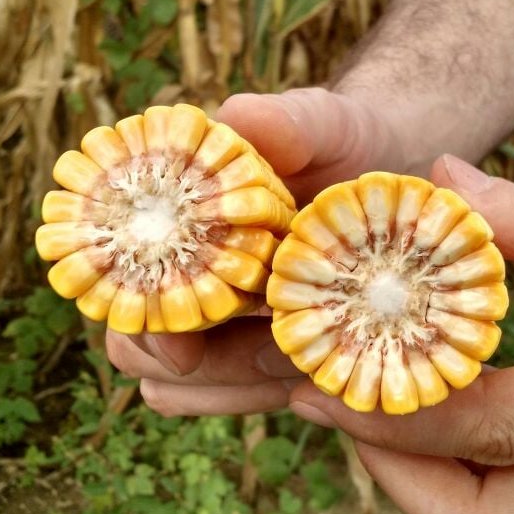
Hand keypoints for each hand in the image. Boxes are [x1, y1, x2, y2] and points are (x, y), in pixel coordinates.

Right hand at [106, 88, 404, 414]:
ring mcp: (215, 319)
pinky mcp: (256, 349)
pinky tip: (312, 380)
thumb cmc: (347, 143)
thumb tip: (238, 116)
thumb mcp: (326, 126)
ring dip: (233, 390)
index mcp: (176, 222)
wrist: (389, 171)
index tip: (185, 349)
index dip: (145, 325)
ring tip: (300, 369)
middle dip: (201, 370)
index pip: (124, 288)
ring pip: (182, 389)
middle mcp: (181, 272)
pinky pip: (234, 395)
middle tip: (275, 356)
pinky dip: (263, 397)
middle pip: (142, 355)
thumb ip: (288, 123)